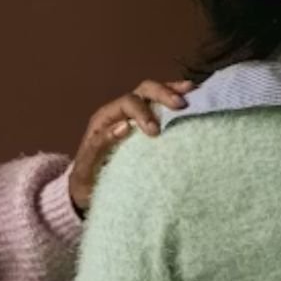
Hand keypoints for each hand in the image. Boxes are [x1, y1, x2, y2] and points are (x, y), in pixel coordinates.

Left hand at [69, 79, 194, 212]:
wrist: (89, 189)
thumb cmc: (87, 178)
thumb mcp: (87, 164)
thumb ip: (99, 145)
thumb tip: (124, 126)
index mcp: (105, 119)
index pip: (127, 103)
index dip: (143, 112)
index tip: (155, 132)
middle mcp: (120, 113)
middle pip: (143, 92)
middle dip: (162, 94)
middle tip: (180, 106)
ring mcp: (135, 117)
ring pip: (154, 94)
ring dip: (173, 91)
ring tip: (192, 92)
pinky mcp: (147, 124)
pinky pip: (162, 107)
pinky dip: (176, 100)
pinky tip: (194, 99)